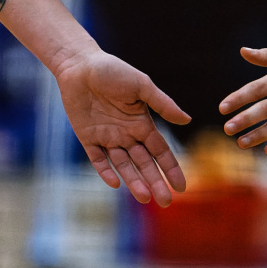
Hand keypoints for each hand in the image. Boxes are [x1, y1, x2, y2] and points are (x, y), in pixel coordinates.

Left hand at [54, 48, 189, 202]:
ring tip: (144, 197)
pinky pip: (98, 159)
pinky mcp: (87, 138)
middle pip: (144, 163)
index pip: (160, 151)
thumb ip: (162, 104)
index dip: (170, 169)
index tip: (181, 187)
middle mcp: (126, 134)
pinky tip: (115, 183)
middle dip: (155, 182)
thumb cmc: (112, 70)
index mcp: (142, 123)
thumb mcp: (141, 85)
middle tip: (165, 202)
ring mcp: (107, 138)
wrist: (79, 64)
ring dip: (134, 181)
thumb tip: (187, 120)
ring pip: (124, 165)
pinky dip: (106, 171)